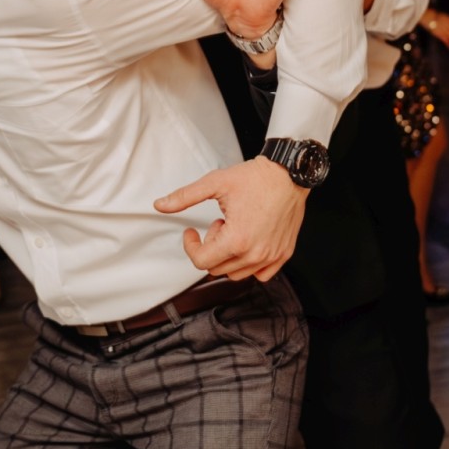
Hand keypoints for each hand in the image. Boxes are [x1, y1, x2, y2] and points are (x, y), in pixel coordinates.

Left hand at [154, 157, 308, 281]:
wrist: (289, 174)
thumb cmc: (255, 178)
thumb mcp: (215, 183)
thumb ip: (185, 197)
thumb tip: (159, 205)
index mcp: (237, 239)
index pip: (201, 262)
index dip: (190, 246)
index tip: (190, 232)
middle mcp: (255, 254)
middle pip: (217, 268)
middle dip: (210, 247)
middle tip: (218, 223)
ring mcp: (271, 256)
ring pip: (236, 274)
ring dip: (228, 255)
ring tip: (234, 229)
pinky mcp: (283, 254)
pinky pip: (261, 275)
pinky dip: (249, 264)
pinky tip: (248, 242)